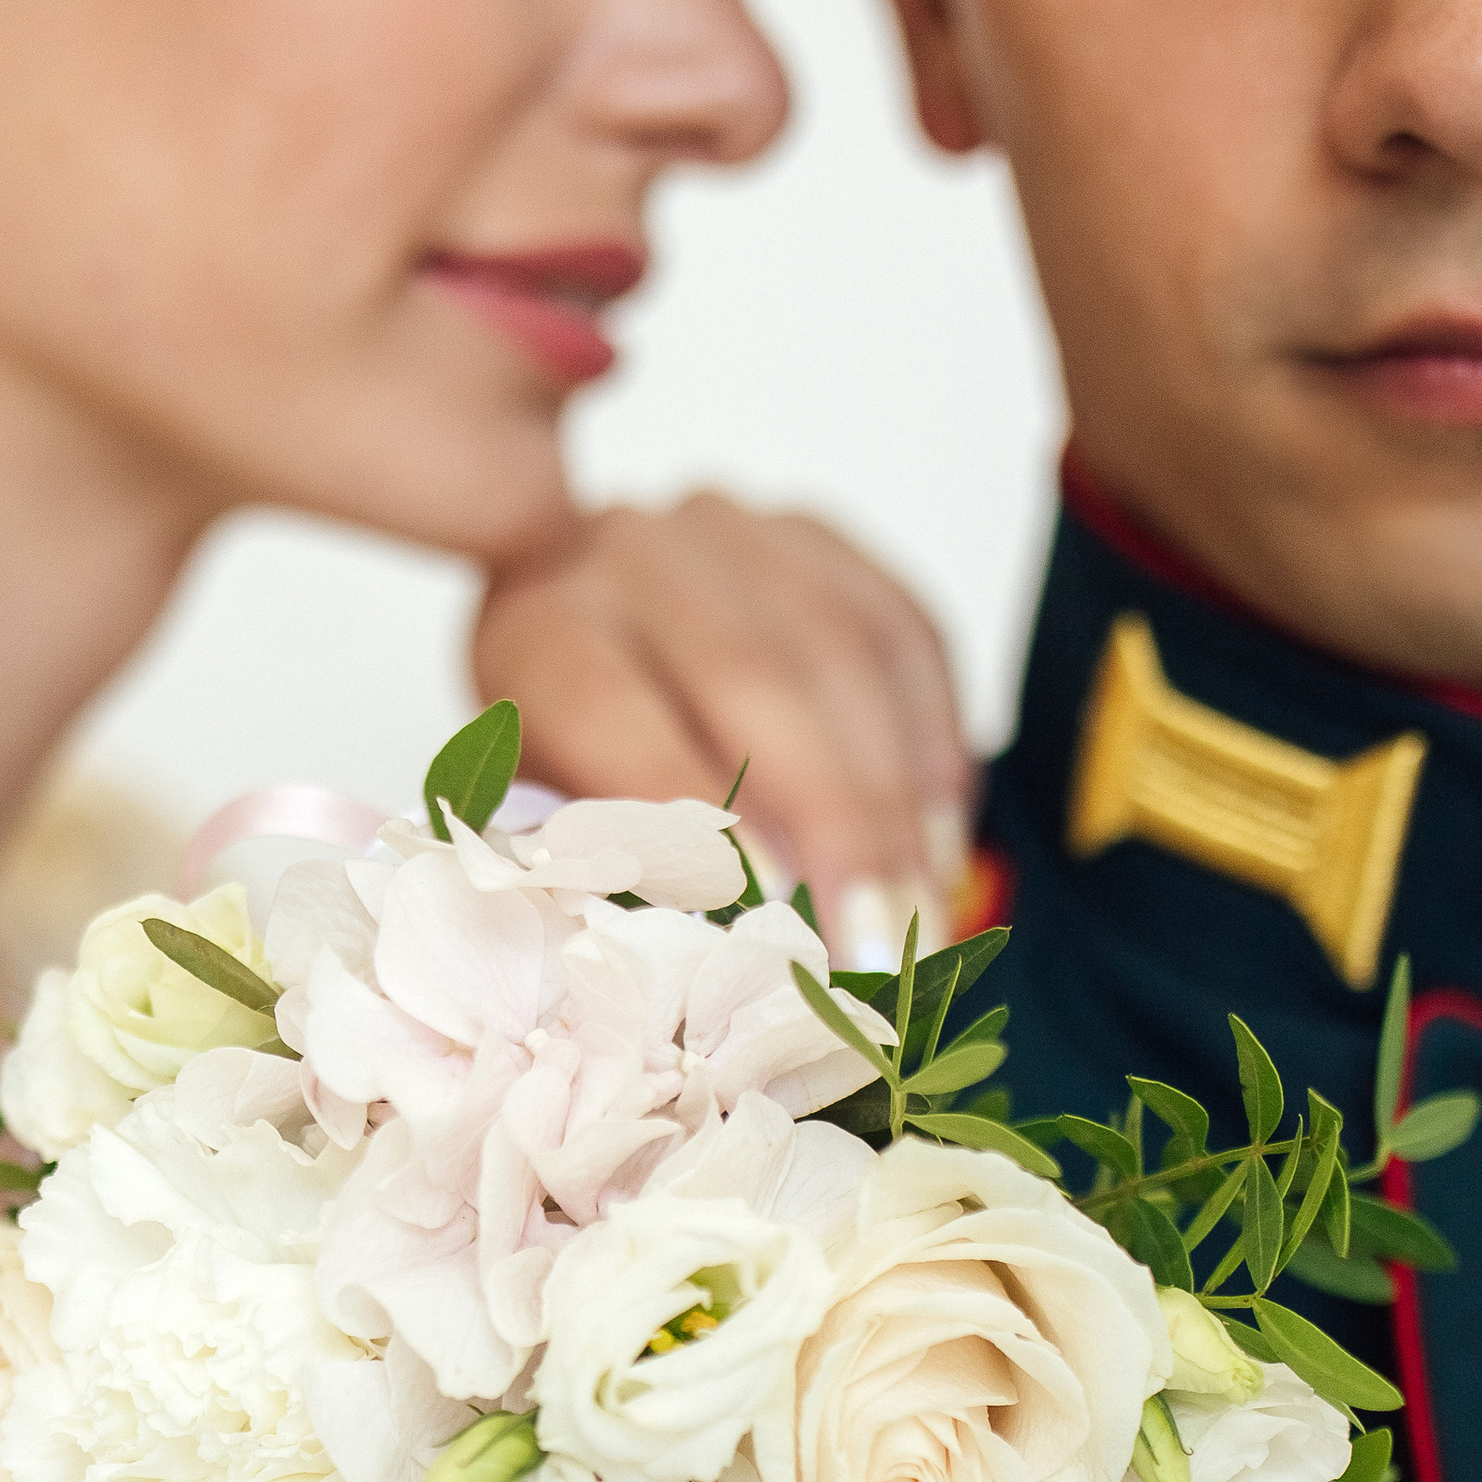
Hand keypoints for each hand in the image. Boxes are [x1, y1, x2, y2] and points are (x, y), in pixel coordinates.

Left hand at [474, 494, 971, 952]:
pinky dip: (935, 746)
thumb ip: (626, 863)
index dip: (696, 815)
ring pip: (847, 655)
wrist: (587, 628)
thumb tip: (728, 949)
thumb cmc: (567, 756)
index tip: (775, 915)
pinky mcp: (820, 536)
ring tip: (924, 913)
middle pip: (755, 678)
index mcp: (540, 627)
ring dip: (901, 801)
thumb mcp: (559, 817)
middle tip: (880, 944)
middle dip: (836, 824)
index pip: (611, 712)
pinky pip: (905, 636)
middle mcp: (629, 552)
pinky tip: (941, 843)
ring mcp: (734, 532)